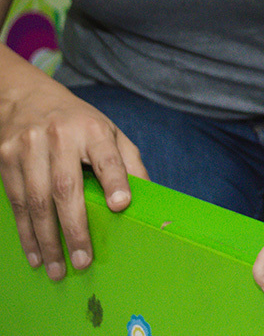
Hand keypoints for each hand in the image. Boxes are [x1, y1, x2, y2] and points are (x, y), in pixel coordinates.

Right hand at [0, 81, 147, 279]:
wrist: (27, 98)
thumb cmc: (78, 122)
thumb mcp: (110, 132)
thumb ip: (129, 161)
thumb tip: (148, 195)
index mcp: (92, 129)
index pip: (106, 156)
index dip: (115, 180)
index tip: (121, 205)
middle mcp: (59, 137)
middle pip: (66, 187)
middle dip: (75, 228)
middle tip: (84, 260)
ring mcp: (28, 148)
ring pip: (37, 201)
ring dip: (47, 240)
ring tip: (58, 268)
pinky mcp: (6, 159)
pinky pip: (17, 203)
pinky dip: (26, 233)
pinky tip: (36, 254)